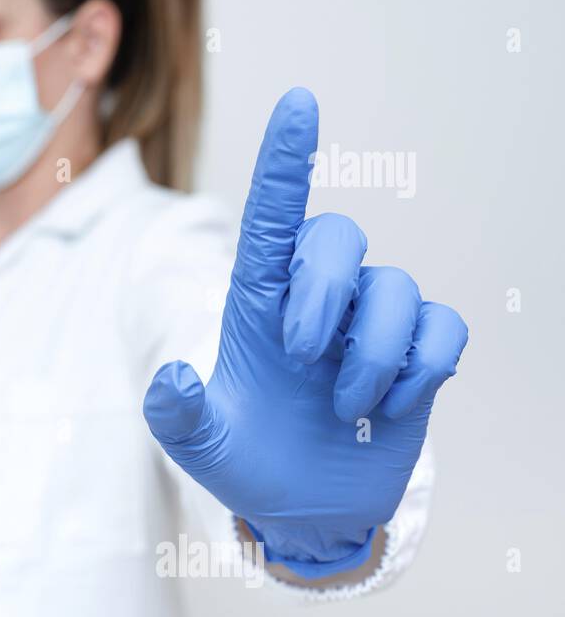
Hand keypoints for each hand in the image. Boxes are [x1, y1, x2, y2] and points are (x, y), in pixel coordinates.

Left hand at [142, 89, 468, 577]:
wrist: (306, 513)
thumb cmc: (247, 463)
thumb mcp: (199, 446)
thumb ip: (176, 416)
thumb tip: (174, 378)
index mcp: (257, 302)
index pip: (271, 215)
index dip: (286, 159)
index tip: (298, 102)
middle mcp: (315, 299)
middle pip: (337, 237)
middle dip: (324, 290)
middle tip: (301, 356)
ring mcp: (369, 323)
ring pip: (396, 287)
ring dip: (373, 355)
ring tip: (346, 408)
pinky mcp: (418, 354)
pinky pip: (443, 326)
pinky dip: (423, 368)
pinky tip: (390, 409)